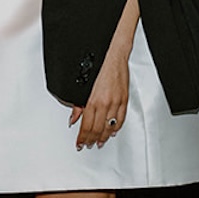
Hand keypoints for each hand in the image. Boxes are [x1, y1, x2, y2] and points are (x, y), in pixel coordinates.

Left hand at [66, 0, 140, 148]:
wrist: (112, 52)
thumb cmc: (97, 64)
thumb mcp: (82, 85)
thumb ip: (78, 104)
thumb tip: (74, 118)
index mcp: (93, 100)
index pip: (86, 125)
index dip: (83, 136)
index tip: (80, 142)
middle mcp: (105, 103)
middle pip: (98, 128)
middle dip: (92, 139)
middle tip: (87, 144)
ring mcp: (116, 102)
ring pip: (110, 126)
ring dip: (104, 136)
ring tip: (99, 142)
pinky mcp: (124, 98)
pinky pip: (121, 118)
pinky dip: (116, 127)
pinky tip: (112, 131)